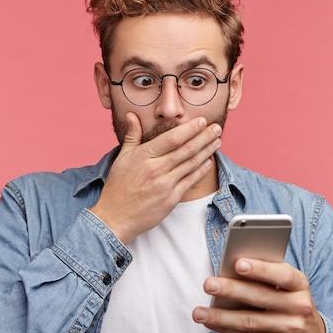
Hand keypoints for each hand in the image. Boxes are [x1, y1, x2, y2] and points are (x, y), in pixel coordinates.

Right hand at [90, 112, 221, 243]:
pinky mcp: (171, 198)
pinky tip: (209, 161)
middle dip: (204, 137)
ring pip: (191, 164)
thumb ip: (132, 135)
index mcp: (144, 156)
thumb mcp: (122, 158)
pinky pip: (190, 181)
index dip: (190, 129)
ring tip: (217, 141)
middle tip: (217, 128)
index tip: (201, 120)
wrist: (115, 217)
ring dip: (207, 151)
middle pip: (186, 149)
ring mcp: (165, 184)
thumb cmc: (118, 187)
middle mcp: (156, 169)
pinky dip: (201, 170)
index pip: (172, 138)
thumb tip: (132, 115)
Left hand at [192, 259, 325, 332]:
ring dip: (221, 317)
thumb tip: (232, 267)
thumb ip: (267, 274)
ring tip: (199, 312)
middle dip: (231, 290)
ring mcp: (291, 328)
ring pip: (251, 321)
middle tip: (208, 284)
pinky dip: (228, 329)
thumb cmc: (290, 297)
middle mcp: (299, 306)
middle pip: (260, 297)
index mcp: (300, 284)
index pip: (282, 275)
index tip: (238, 263)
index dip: (260, 269)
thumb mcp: (287, 283)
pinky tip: (212, 322)